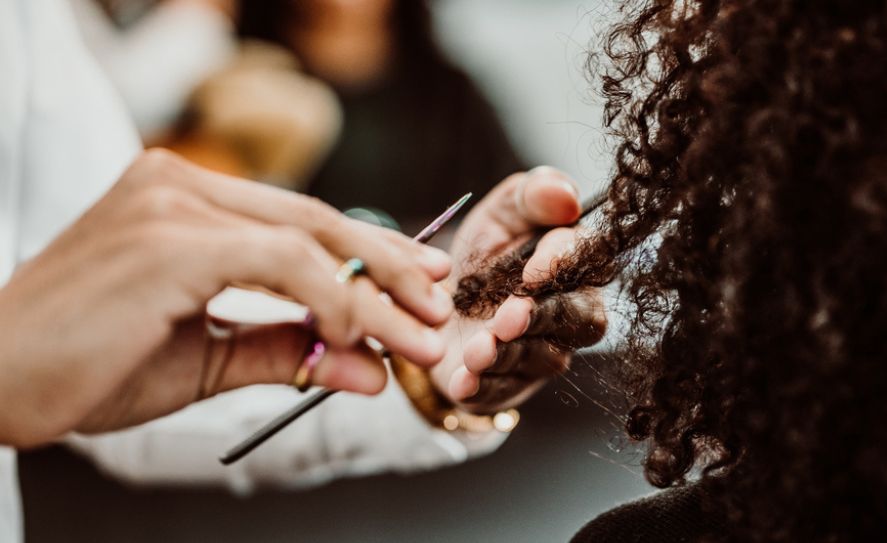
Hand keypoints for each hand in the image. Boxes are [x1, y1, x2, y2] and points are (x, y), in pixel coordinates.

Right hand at [0, 150, 451, 446]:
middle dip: (389, 267)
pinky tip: (360, 333)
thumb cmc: (89, 367)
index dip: (368, 252)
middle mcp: (176, 183)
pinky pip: (281, 261)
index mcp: (182, 198)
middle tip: (437, 308)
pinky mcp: (167, 237)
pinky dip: (331, 297)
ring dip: (373, 292)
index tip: (420, 283)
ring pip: (307, 240)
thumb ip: (288, 351)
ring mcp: (170, 203)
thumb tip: (371, 369)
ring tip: (417, 336)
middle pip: (315, 219)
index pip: (299, 218)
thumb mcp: (206, 358)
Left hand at [432, 167, 606, 412]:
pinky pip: (505, 390)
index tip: (533, 269)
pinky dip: (483, 387)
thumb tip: (566, 196)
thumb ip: (532, 195)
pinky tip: (463, 381)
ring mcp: (545, 352)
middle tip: (508, 316)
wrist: (436, 302)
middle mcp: (572, 310)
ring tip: (476, 350)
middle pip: (580, 319)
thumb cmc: (483, 255)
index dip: (566, 264)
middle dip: (542, 318)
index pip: (591, 260)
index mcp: (577, 262)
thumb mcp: (501, 213)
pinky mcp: (512, 384)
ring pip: (543, 358)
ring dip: (508, 354)